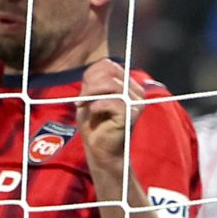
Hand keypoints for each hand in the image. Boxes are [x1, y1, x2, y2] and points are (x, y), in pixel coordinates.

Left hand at [78, 59, 132, 199]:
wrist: (102, 152)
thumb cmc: (96, 126)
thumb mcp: (90, 99)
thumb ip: (92, 83)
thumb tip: (92, 72)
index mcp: (128, 84)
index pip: (109, 65)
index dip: (92, 74)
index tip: (83, 90)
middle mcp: (136, 91)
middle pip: (110, 72)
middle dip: (90, 85)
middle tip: (80, 101)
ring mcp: (136, 102)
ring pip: (111, 85)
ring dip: (91, 94)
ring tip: (82, 106)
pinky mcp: (131, 114)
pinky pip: (112, 101)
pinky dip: (97, 105)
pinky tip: (92, 112)